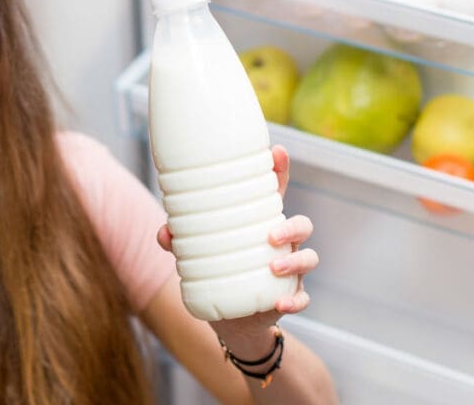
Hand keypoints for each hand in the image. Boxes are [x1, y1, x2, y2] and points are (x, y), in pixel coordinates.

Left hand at [156, 146, 318, 350]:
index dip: (279, 170)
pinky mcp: (290, 297)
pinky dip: (296, 301)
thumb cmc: (217, 273)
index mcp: (260, 225)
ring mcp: (290, 271)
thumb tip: (165, 232)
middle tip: (271, 235)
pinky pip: (303, 298)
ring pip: (309, 257)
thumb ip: (179, 242)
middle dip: (292, 226)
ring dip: (296, 262)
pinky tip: (282, 305)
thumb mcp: (195, 256)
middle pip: (302, 225)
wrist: (231, 322)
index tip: (278, 151)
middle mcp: (281, 244)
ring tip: (274, 268)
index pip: (275, 193)